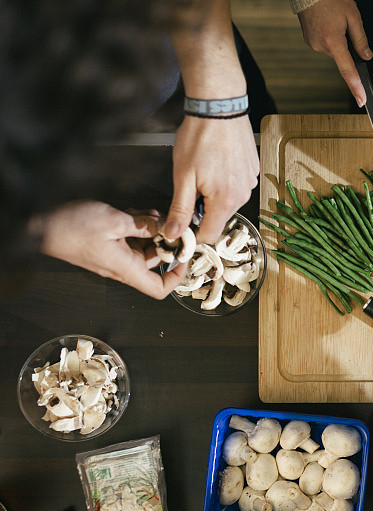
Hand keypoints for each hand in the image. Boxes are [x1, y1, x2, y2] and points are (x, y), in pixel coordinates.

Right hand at [38, 201, 186, 298]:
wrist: (40, 223)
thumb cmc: (72, 227)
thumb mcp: (114, 222)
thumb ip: (144, 226)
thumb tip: (165, 228)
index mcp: (126, 268)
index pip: (158, 288)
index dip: (176, 277)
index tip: (185, 257)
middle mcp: (122, 265)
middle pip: (155, 260)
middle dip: (165, 241)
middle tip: (171, 222)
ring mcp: (114, 254)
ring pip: (143, 244)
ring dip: (151, 229)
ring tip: (150, 213)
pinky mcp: (107, 243)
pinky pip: (130, 237)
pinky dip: (137, 225)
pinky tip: (136, 212)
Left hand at [167, 115, 257, 243]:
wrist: (219, 107)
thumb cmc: (199, 137)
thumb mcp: (183, 176)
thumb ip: (180, 209)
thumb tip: (173, 234)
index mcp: (224, 200)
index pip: (209, 235)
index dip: (192, 233)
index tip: (181, 222)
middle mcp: (242, 195)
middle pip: (219, 218)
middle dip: (203, 211)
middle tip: (189, 187)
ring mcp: (250, 182)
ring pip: (228, 202)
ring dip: (214, 196)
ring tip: (204, 171)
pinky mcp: (252, 171)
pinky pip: (237, 187)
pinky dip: (225, 182)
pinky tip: (216, 164)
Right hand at [298, 0, 371, 105]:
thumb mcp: (353, 16)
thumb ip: (361, 40)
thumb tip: (366, 57)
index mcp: (333, 42)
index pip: (348, 70)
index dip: (356, 87)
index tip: (361, 100)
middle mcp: (320, 46)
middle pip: (342, 56)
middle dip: (347, 45)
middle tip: (345, 25)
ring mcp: (312, 44)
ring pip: (333, 50)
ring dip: (338, 40)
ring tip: (334, 20)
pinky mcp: (308, 40)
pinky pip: (325, 44)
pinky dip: (330, 37)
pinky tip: (327, 22)